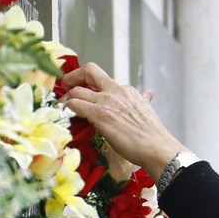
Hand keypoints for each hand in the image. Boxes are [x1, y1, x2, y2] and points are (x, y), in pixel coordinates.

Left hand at [58, 62, 186, 177]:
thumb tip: (148, 94)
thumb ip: (143, 100)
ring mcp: (106, 101)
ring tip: (63, 107)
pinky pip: (75, 104)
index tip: (83, 90)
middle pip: (89, 70)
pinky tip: (65, 115)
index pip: (103, 79)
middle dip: (73, 76)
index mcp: (126, 90)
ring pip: (77, 90)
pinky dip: (66, 108)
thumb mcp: (147, 109)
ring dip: (66, 98)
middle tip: (66, 87)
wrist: (156, 147)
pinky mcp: (99, 114)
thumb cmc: (152, 135)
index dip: (90, 84)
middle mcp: (116, 90)